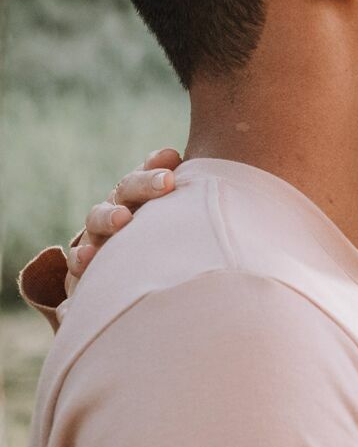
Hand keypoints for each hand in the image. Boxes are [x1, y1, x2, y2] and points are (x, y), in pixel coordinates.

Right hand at [65, 148, 181, 293]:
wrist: (130, 287)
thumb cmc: (168, 246)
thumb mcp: (179, 221)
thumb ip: (188, 198)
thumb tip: (189, 168)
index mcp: (141, 194)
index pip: (148, 172)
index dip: (158, 165)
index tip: (175, 159)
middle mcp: (118, 208)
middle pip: (126, 189)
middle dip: (145, 185)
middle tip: (166, 182)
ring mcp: (98, 233)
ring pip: (98, 218)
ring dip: (109, 217)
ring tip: (123, 219)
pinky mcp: (85, 262)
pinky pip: (78, 257)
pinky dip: (80, 256)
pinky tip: (89, 257)